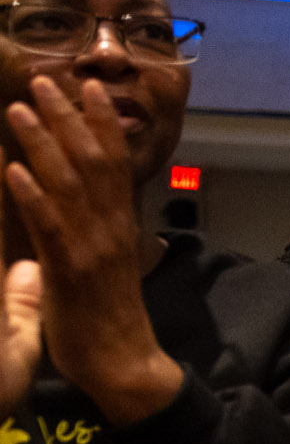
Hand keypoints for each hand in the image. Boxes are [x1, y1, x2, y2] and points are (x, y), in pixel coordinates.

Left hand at [0, 76, 181, 423]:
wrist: (124, 364)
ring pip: (68, 185)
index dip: (101, 123)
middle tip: (45, 80)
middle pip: (92, 162)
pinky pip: (49, 227)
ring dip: (42, 144)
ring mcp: (91, 248)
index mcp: (119, 225)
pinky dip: (30, 196)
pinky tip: (12, 169)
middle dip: (67, 118)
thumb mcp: (104, 268)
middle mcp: (110, 228)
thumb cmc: (108, 319)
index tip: (87, 88)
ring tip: (19, 109)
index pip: (114, 163)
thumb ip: (89, 237)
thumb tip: (69, 219)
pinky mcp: (70, 272)